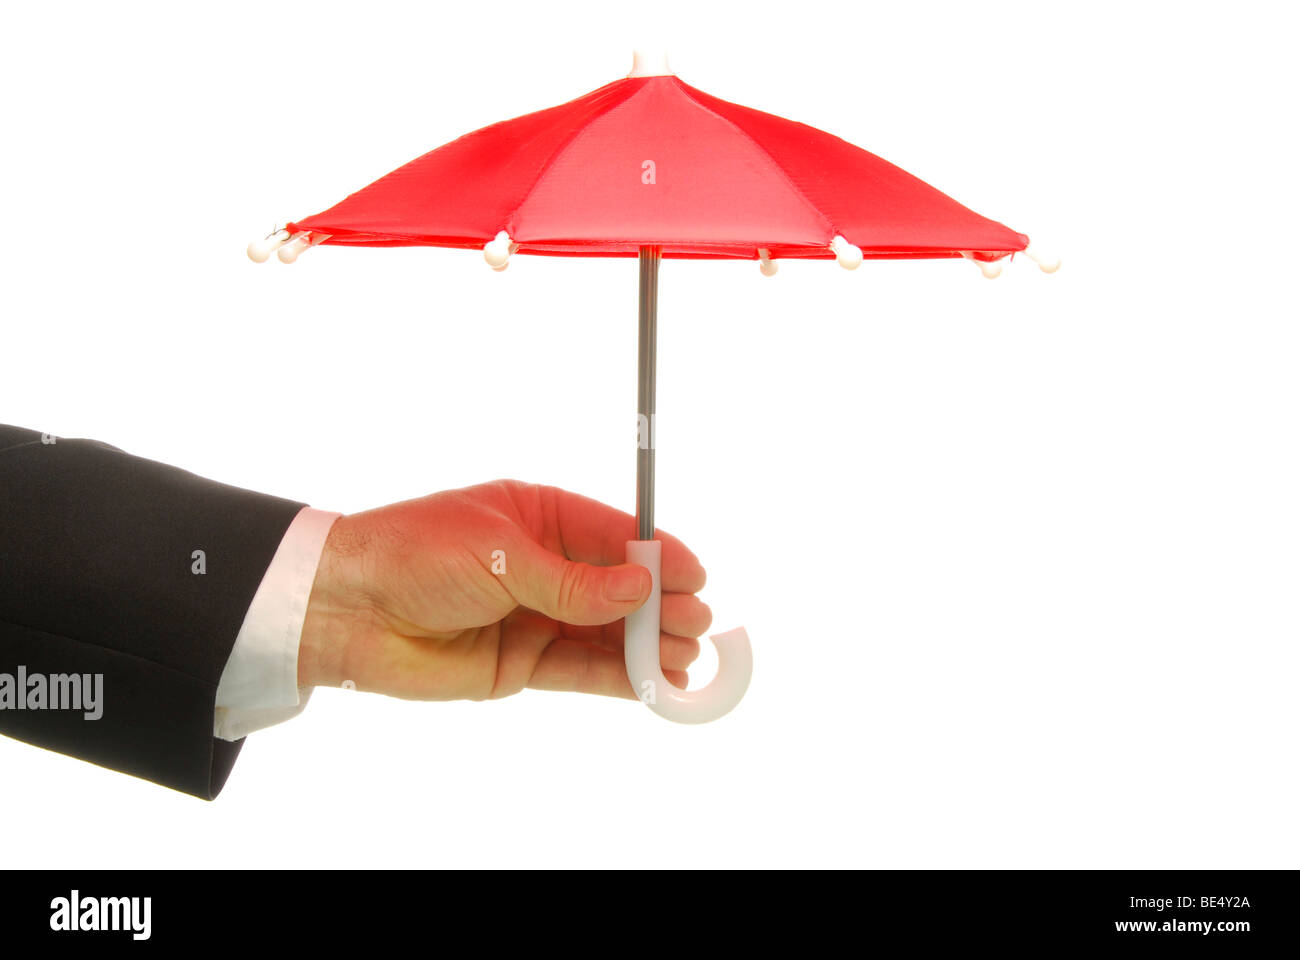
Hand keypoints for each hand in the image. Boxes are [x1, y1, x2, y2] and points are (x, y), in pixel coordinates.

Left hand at [297, 480, 711, 700]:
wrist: (345, 610)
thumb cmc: (413, 555)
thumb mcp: (500, 554)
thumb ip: (573, 581)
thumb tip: (642, 586)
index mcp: (539, 516)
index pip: (614, 534)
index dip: (658, 554)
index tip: (696, 575)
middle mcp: (544, 564)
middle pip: (617, 586)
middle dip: (658, 604)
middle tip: (694, 623)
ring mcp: (535, 615)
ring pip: (605, 632)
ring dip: (645, 644)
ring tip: (684, 658)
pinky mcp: (522, 662)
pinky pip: (580, 669)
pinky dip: (617, 677)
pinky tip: (651, 681)